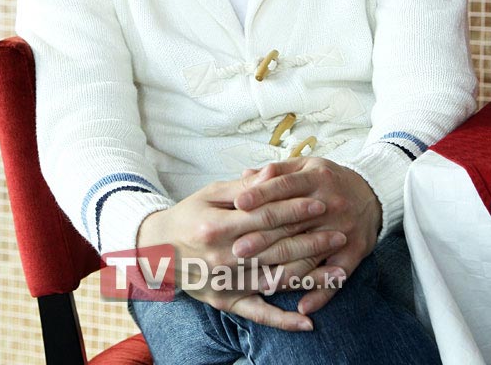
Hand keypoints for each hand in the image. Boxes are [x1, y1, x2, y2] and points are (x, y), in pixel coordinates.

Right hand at [137, 176, 345, 329]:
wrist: (155, 250)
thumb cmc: (187, 216)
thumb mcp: (210, 194)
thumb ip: (243, 187)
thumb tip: (272, 174)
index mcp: (217, 225)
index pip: (265, 217)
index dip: (295, 210)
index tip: (321, 203)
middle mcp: (222, 257)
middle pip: (275, 248)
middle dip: (311, 240)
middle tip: (340, 232)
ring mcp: (224, 282)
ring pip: (274, 280)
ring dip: (309, 278)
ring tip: (339, 271)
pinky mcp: (225, 302)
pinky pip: (257, 312)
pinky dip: (283, 320)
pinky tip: (308, 321)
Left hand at [232, 158, 381, 314]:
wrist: (372, 195)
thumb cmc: (328, 180)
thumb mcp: (306, 165)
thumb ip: (277, 171)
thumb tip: (246, 175)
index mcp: (316, 178)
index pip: (285, 186)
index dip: (261, 194)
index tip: (238, 204)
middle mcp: (330, 204)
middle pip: (293, 223)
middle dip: (264, 238)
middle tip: (237, 249)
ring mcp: (343, 230)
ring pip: (310, 254)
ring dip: (285, 272)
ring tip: (260, 283)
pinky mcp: (354, 253)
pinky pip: (336, 277)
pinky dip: (321, 293)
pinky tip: (302, 306)